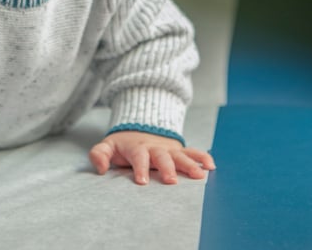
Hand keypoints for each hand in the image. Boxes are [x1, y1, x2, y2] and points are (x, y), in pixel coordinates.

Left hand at [88, 130, 215, 184]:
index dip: (140, 168)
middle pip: (162, 157)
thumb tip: (100, 168)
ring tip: (199, 175)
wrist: (140, 129)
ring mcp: (169, 149)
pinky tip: (211, 167)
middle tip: (171, 181)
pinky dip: (202, 157)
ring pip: (180, 155)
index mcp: (137, 148)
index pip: (138, 157)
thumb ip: (100, 154)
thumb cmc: (123, 145)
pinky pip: (193, 152)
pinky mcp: (179, 151)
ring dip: (190, 164)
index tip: (142, 181)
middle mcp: (155, 148)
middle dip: (167, 168)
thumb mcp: (108, 146)